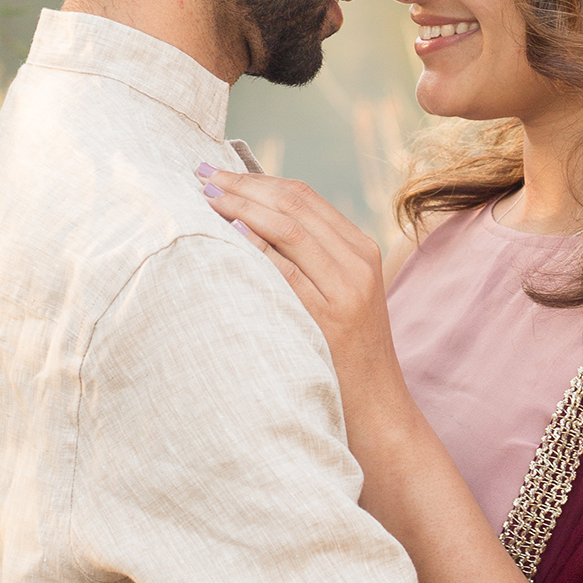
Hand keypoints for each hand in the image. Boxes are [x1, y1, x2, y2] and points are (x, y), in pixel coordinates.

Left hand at [195, 168, 406, 422]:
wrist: (380, 410)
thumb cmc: (347, 355)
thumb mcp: (339, 297)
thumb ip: (311, 261)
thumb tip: (249, 225)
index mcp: (360, 249)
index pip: (304, 197)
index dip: (257, 179)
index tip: (217, 172)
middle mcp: (358, 261)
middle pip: (294, 205)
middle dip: (244, 185)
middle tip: (202, 174)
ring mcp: (348, 289)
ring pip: (291, 229)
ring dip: (243, 207)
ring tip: (207, 196)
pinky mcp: (332, 319)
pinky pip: (287, 272)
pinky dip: (257, 248)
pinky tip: (230, 233)